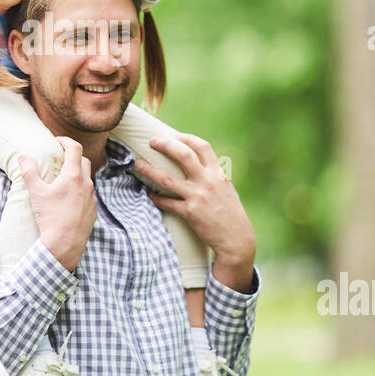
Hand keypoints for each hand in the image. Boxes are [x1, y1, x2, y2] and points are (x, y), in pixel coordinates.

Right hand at [18, 136, 96, 270]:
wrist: (64, 245)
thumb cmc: (50, 218)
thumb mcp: (36, 193)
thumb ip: (29, 172)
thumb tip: (23, 156)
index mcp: (73, 176)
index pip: (74, 148)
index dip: (65, 141)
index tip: (56, 142)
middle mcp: (86, 184)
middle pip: (83, 161)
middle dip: (72, 156)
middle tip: (59, 159)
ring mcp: (92, 198)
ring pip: (87, 178)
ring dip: (77, 174)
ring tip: (62, 180)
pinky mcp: (93, 210)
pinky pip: (88, 194)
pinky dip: (80, 190)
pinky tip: (68, 199)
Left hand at [131, 134, 255, 290]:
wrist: (237, 240)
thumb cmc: (232, 216)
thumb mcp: (226, 191)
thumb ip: (214, 178)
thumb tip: (201, 168)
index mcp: (218, 174)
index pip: (203, 147)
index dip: (186, 138)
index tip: (173, 135)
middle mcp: (208, 182)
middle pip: (183, 155)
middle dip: (165, 145)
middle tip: (151, 141)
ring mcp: (198, 197)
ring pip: (167, 179)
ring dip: (149, 170)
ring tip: (137, 165)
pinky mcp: (190, 213)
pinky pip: (167, 203)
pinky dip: (155, 198)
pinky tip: (148, 195)